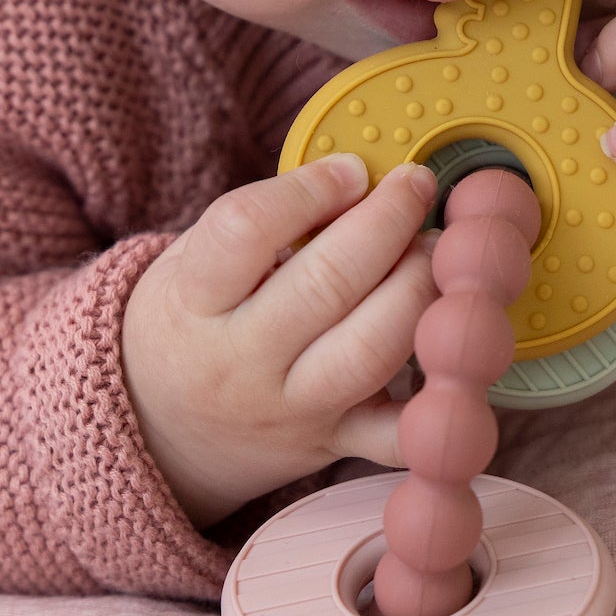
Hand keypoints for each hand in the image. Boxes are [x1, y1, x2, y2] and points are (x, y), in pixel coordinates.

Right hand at [121, 155, 439, 529]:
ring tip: (434, 251)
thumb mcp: (196, 262)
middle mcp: (239, 362)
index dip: (311, 188)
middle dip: (388, 223)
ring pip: (372, 351)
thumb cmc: (193, 322)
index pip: (245, 229)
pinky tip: (454, 342)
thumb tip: (362, 177)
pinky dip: (441, 397)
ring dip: (419, 289)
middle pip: (327, 284)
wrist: (161, 434)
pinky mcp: (334, 446)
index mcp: (192, 302)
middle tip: (415, 187)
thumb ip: (267, 222)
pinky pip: (401, 436)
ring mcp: (290, 411)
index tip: (352, 169)